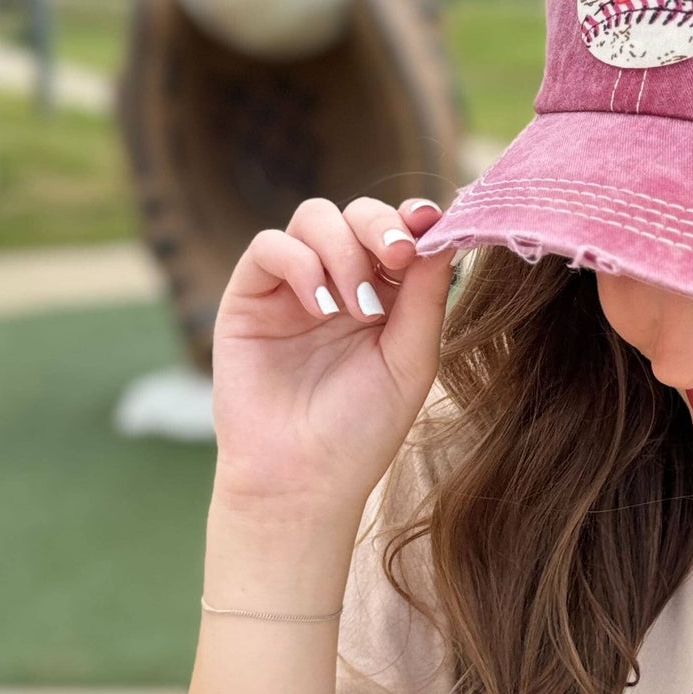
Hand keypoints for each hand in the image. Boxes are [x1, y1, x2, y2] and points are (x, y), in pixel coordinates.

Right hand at [208, 195, 457, 516]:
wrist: (302, 480)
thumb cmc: (362, 429)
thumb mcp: (410, 360)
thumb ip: (425, 296)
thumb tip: (443, 231)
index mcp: (384, 294)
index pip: (398, 232)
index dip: (413, 218)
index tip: (430, 221)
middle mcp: (338, 282)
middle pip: (357, 214)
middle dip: (380, 225)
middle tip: (398, 256)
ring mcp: (292, 287)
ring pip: (314, 218)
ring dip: (343, 249)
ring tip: (355, 308)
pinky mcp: (249, 297)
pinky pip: (269, 247)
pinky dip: (300, 264)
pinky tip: (321, 308)